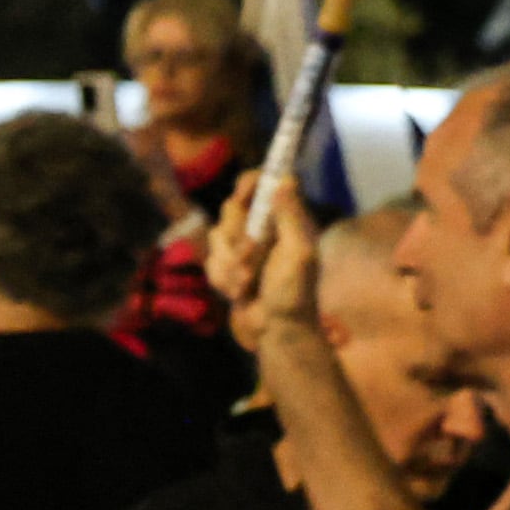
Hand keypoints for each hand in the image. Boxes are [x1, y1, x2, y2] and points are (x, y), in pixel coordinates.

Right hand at [210, 174, 316, 351]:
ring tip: (250, 282)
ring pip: (216, 236)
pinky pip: (210, 262)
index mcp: (283, 219)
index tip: (243, 195)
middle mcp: (260, 227)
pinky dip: (225, 280)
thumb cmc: (294, 293)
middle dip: (238, 239)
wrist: (277, 330)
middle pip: (231, 208)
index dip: (249, 183)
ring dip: (232, 265)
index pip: (261, 184)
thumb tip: (286, 179)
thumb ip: (291, 216)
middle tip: (253, 259)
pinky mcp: (225, 266)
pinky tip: (241, 292)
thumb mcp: (299, 253)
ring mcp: (240, 246)